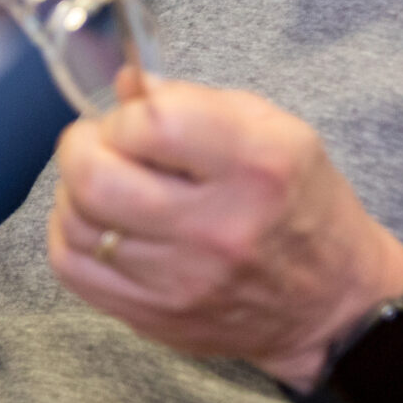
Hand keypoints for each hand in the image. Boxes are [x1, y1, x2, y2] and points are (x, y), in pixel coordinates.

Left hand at [46, 69, 402, 383]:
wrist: (331, 306)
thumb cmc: (300, 206)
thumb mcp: (277, 132)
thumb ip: (198, 100)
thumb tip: (126, 84)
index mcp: (257, 166)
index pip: (152, 123)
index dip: (128, 113)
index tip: (137, 118)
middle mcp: (218, 227)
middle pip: (95, 177)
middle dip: (82, 146)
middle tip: (100, 144)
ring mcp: (182, 282)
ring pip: (76, 223)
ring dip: (76, 191)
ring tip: (103, 183)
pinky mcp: (156, 318)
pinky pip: (74, 269)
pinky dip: (71, 235)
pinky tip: (99, 223)